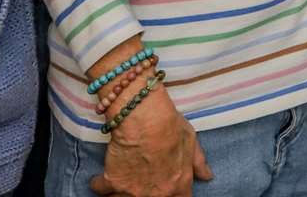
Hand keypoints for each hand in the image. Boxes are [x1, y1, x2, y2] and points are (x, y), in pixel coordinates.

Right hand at [90, 86, 211, 196]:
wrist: (144, 117)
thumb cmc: (170, 125)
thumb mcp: (191, 140)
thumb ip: (198, 162)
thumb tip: (207, 177)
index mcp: (178, 184)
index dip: (173, 195)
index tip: (164, 189)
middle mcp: (157, 193)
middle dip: (142, 193)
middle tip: (138, 183)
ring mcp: (134, 192)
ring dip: (119, 194)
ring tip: (118, 185)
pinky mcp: (112, 183)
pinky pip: (101, 189)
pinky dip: (99, 184)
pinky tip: (99, 179)